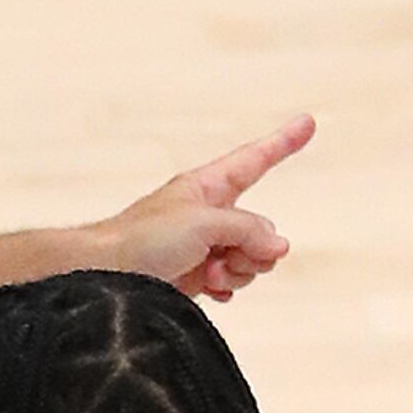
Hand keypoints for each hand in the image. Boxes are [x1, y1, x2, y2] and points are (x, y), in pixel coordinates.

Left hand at [89, 120, 313, 303]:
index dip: (283, 142)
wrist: (104, 279)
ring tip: (208, 273)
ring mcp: (204, 248)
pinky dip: (228, 287)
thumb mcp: (202, 221)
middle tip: (225, 255)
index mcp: (207, 187)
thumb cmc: (141, 239)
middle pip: (261, 229)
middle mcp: (209, 215)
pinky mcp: (196, 279)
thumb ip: (246, 229)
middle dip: (255, 247)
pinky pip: (233, 282)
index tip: (308, 123)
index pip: (255, 160)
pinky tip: (212, 289)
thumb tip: (276, 248)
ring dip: (238, 271)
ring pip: (251, 259)